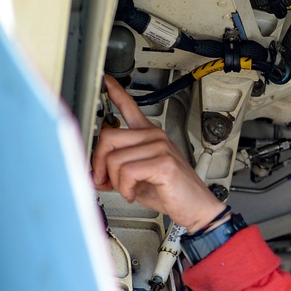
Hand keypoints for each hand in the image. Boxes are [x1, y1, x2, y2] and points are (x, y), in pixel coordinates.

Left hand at [92, 76, 226, 231]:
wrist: (196, 208)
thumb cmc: (173, 193)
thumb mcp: (139, 180)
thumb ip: (117, 173)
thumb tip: (94, 175)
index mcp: (150, 137)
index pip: (130, 107)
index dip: (116, 93)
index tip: (108, 81)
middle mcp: (155, 137)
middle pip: (108, 137)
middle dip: (99, 164)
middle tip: (104, 180)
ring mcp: (160, 147)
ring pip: (114, 159)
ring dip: (115, 181)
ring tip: (126, 190)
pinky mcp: (163, 163)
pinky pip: (127, 172)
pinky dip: (124, 188)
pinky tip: (133, 194)